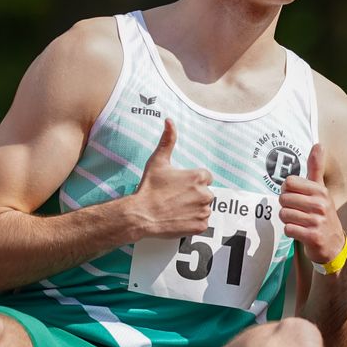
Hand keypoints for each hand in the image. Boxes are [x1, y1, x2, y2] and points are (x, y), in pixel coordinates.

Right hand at [132, 120, 213, 237]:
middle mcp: (205, 193)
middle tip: (175, 199)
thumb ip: (168, 140)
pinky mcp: (200, 226)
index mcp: (199, 177)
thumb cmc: (149, 188)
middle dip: (194, 196)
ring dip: (194, 209)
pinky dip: (192, 222)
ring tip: (176, 209)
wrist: (140, 214)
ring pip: (204, 208)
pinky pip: (202, 223)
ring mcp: (203, 211)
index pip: (205, 178)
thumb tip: (169, 120)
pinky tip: (179, 219)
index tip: (179, 187)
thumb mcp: (158, 161)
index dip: (192, 182)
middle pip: (205, 193)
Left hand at [280, 143, 344, 266]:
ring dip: (288, 221)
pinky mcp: (313, 236)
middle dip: (286, 207)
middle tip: (298, 213)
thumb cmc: (322, 214)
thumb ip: (316, 168)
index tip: (296, 198)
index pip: (289, 183)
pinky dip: (291, 232)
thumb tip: (318, 144)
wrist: (333, 245)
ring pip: (284, 215)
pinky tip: (301, 233)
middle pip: (283, 199)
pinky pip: (288, 229)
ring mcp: (318, 221)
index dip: (287, 191)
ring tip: (300, 223)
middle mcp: (321, 204)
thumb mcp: (321, 190)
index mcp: (320, 190)